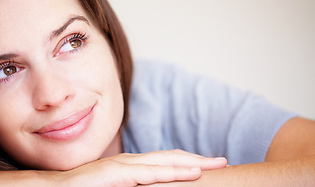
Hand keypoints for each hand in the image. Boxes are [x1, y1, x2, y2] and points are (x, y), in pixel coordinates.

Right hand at [55, 149, 226, 185]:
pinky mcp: (116, 175)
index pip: (167, 161)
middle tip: (224, 161)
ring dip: (192, 162)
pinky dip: (171, 172)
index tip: (209, 164)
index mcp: (132, 165)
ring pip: (165, 162)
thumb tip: (149, 186)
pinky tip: (190, 172)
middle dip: (199, 158)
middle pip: (172, 157)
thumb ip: (133, 185)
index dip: (189, 161)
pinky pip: (149, 173)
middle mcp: (131, 161)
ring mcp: (124, 166)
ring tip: (215, 164)